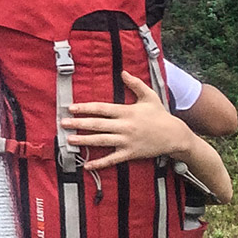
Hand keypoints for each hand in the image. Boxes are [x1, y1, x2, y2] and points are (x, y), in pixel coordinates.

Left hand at [60, 72, 195, 170]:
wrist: (174, 135)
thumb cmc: (160, 115)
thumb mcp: (149, 96)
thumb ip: (135, 84)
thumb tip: (123, 72)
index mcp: (126, 111)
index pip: (101, 108)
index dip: (85, 108)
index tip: (71, 108)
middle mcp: (124, 126)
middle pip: (97, 125)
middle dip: (79, 124)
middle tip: (63, 123)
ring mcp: (126, 141)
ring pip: (101, 141)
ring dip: (84, 141)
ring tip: (69, 140)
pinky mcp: (130, 153)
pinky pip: (112, 159)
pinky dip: (99, 163)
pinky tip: (87, 164)